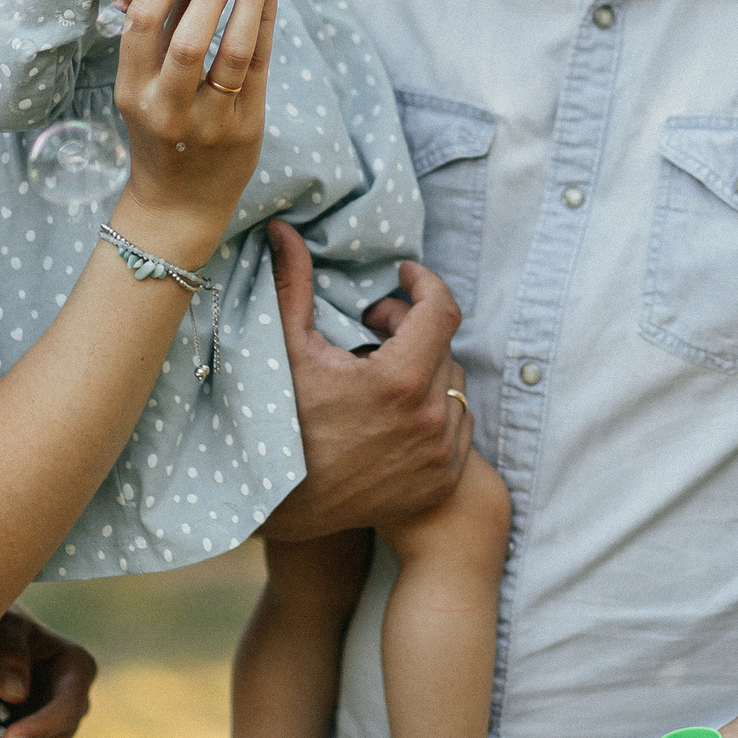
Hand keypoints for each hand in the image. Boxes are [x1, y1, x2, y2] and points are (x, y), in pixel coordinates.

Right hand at [108, 0, 276, 268]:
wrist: (178, 207)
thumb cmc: (159, 138)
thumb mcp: (139, 95)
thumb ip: (156, 45)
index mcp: (132, 91)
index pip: (142, 24)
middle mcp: (167, 107)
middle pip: (187, 39)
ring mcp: (209, 121)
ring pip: (232, 52)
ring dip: (248, 2)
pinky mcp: (245, 127)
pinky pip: (259, 66)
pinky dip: (265, 24)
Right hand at [256, 221, 470, 539]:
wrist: (284, 509)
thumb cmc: (280, 421)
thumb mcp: (286, 349)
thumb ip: (293, 283)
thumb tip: (283, 228)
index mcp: (400, 380)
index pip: (442, 309)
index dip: (424, 283)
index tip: (403, 276)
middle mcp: (431, 419)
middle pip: (445, 344)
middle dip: (412, 326)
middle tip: (372, 326)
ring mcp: (441, 454)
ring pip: (453, 385)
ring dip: (424, 368)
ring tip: (380, 369)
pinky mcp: (443, 479)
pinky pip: (457, 425)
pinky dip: (433, 408)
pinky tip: (394, 409)